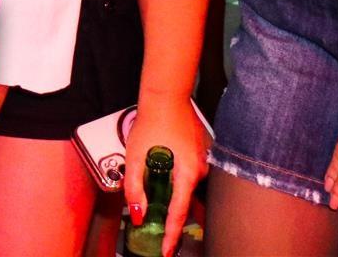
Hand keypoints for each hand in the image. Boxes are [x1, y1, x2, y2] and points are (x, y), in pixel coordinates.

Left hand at [125, 95, 207, 255]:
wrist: (166, 96)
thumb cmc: (152, 122)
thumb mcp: (135, 157)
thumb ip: (134, 188)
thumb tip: (138, 213)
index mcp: (186, 173)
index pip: (179, 213)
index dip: (172, 235)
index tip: (167, 251)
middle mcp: (200, 170)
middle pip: (188, 204)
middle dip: (176, 221)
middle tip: (164, 236)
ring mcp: (203, 161)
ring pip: (190, 190)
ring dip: (177, 202)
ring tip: (163, 213)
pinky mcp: (201, 153)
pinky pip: (192, 177)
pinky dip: (181, 186)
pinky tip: (168, 184)